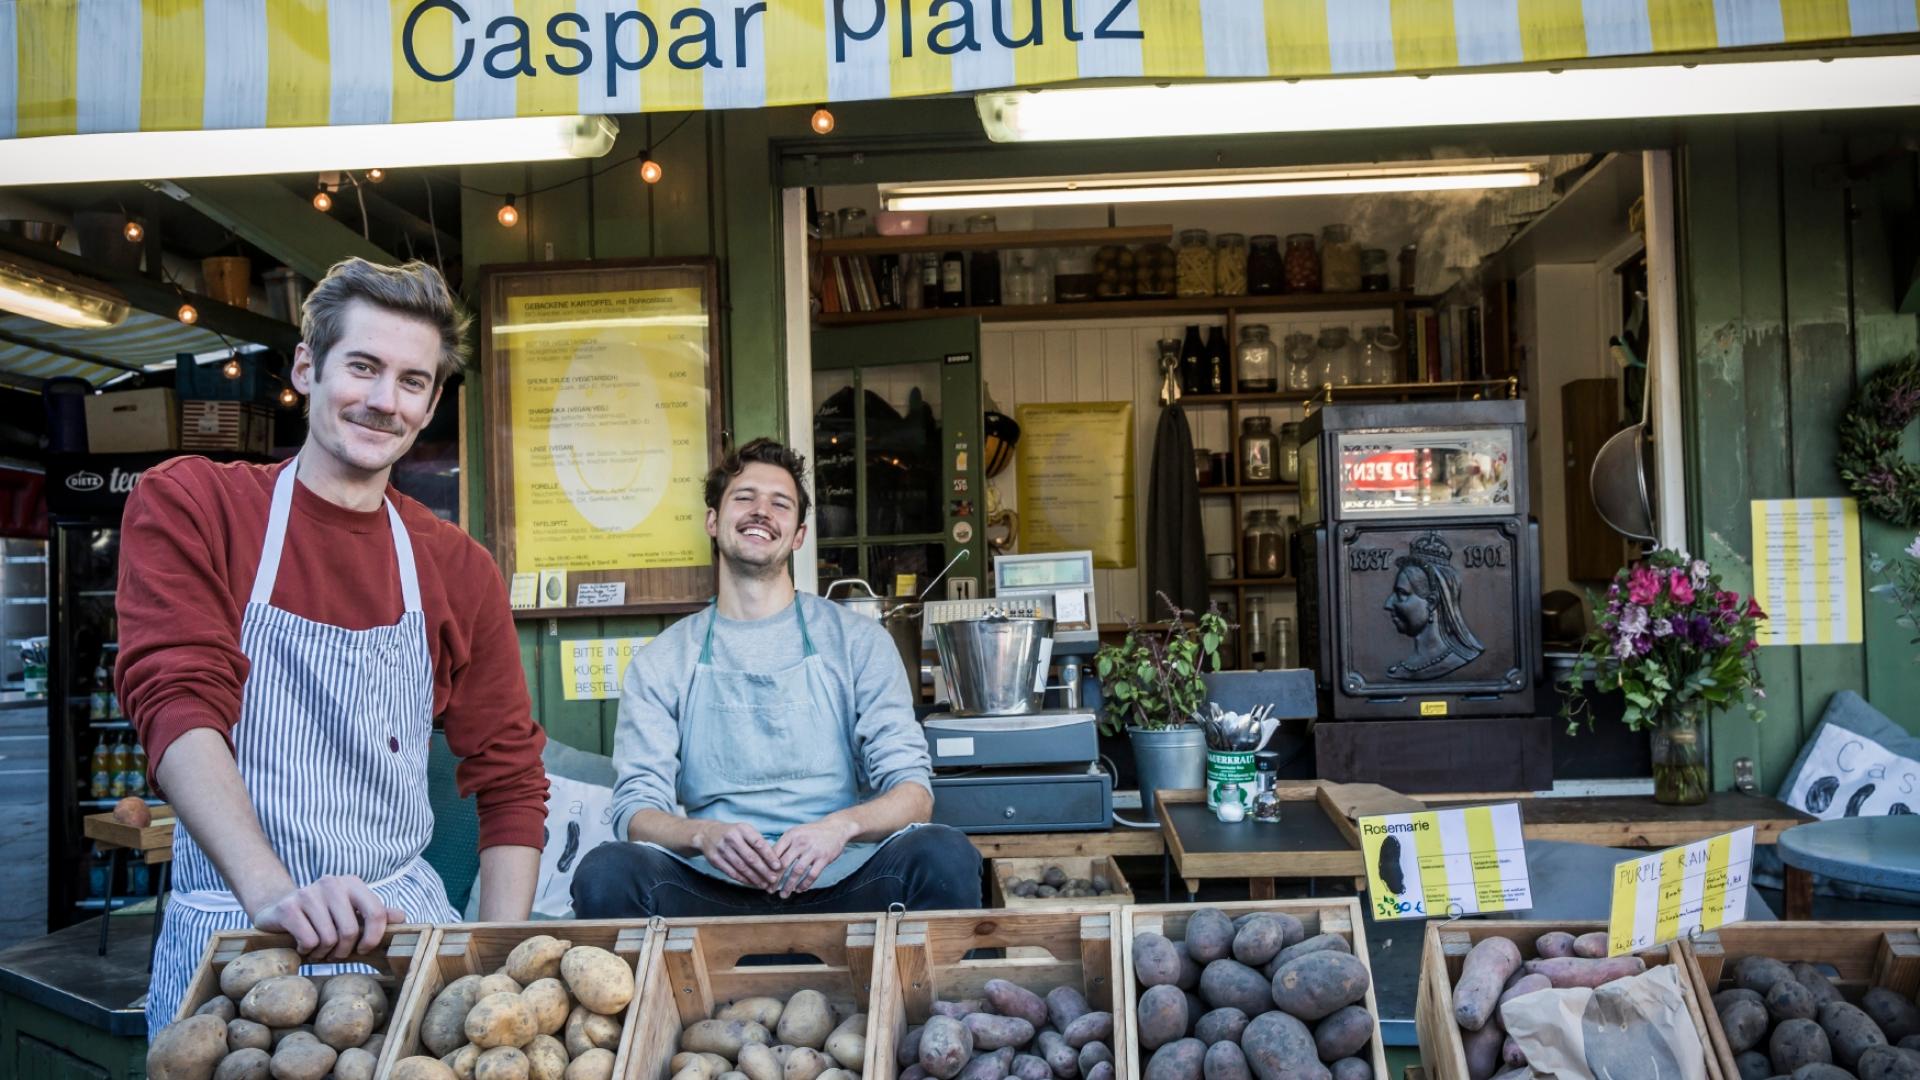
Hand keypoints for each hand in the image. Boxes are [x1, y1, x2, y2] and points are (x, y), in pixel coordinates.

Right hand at [251, 875, 407, 960]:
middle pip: (350, 931)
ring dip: (323, 953)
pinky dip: (306, 951)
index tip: (364, 949)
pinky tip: (302, 945)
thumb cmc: (322, 917)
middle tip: (335, 954)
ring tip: (318, 949)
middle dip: (344, 951)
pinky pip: (309, 941)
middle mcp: (331, 883)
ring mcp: (308, 893)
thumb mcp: (350, 913)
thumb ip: (375, 915)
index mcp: (352, 883)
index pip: (377, 912)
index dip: (374, 938)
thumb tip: (401, 917)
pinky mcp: (288, 907)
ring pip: (328, 939)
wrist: (279, 910)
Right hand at [696, 822, 780, 889]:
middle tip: (773, 879)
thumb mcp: (745, 831)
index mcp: (742, 829)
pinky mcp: (715, 860)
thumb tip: (774, 860)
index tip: (778, 866)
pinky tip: (751, 883)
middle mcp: (732, 838)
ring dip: (754, 878)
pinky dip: (743, 879)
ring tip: (764, 884)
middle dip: (764, 870)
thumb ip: (758, 842)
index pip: (759, 844)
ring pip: (741, 867)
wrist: (707, 834)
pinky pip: (732, 872)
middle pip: (751, 858)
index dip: (769, 856)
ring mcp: (722, 849)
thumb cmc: (733, 833)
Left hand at [771, 819, 856, 897]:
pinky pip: (812, 875)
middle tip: (769, 890)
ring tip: (783, 895)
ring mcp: (813, 850)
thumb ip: (783, 845)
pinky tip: (799, 890)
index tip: (763, 879)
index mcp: (790, 835)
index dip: (767, 868)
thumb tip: (767, 862)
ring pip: (797, 872)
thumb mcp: (795, 833)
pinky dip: (804, 884)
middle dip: (775, 880)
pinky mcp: (824, 858)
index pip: (774, 853)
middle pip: (783, 864)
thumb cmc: (811, 833)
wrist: (835, 828)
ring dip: (789, 885)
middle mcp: (800, 842)